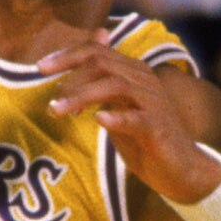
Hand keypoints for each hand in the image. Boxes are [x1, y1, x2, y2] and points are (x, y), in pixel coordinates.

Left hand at [38, 42, 219, 208]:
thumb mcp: (117, 107)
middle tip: (50, 96)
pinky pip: (136, 118)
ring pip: (115, 85)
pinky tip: (98, 121)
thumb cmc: (144, 139)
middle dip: (70, 75)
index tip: (39, 68)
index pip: (97, 50)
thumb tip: (80, 60)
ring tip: (59, 110)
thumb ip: (100, 83)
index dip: (67, 55)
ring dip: (82, 96)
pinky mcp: (158, 127)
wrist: (180, 169)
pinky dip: (117, 117)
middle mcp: (144, 80)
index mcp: (133, 72)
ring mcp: (153, 102)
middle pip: (103, 62)